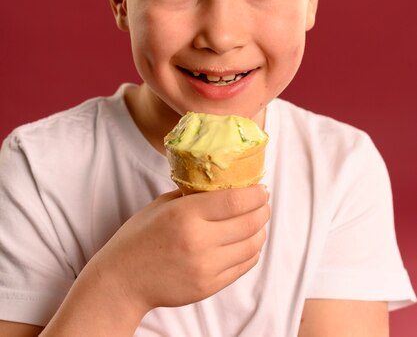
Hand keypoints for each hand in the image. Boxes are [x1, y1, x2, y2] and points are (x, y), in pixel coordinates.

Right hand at [92, 184, 269, 313]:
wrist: (123, 280)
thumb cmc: (140, 236)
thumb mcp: (163, 204)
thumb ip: (194, 195)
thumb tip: (226, 185)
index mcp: (185, 214)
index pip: (236, 201)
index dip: (256, 193)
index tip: (261, 188)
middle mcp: (199, 241)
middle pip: (249, 222)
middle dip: (263, 209)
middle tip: (263, 202)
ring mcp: (206, 267)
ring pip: (252, 245)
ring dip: (260, 230)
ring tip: (257, 220)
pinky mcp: (209, 287)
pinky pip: (244, 266)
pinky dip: (251, 250)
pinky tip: (247, 241)